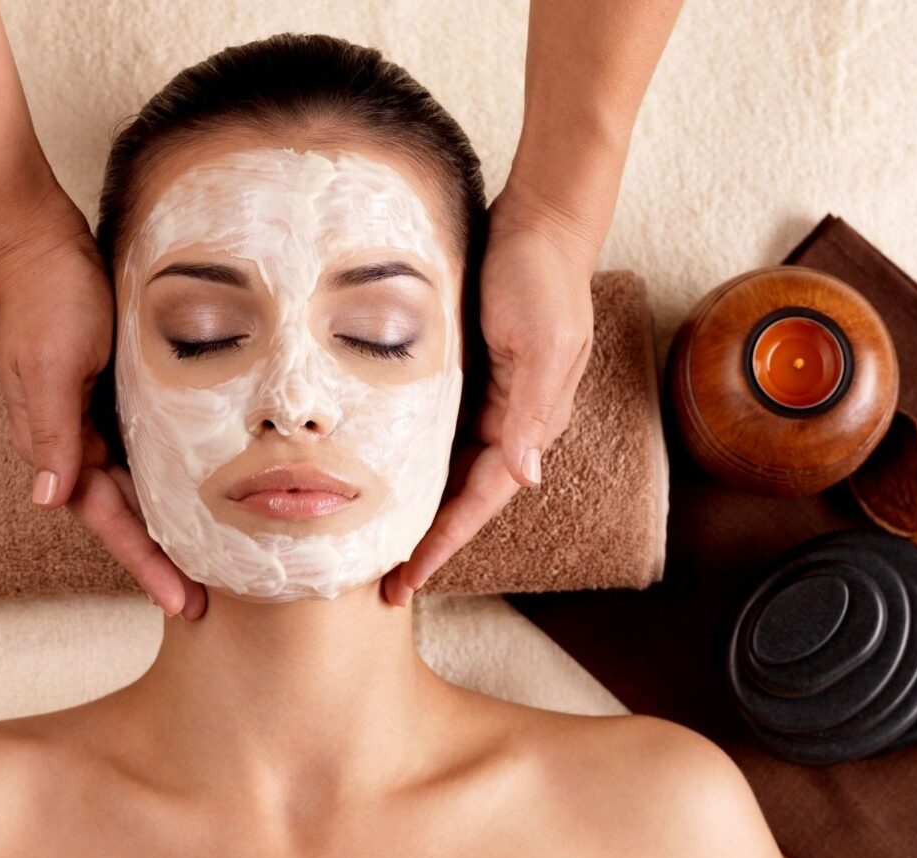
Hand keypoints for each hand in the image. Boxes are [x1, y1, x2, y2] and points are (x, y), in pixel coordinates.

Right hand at [0, 189, 206, 618]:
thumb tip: (46, 500)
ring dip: (169, 525)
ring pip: (138, 488)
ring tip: (210, 562)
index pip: (107, 518)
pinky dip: (170, 479)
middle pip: (125, 515)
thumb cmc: (48, 298)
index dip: (144, 561)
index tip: (179, 601)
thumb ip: (52, 432)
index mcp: (57, 442)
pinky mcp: (117, 395)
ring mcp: (95, 419)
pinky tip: (200, 493)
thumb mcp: (53, 364)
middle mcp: (75, 440)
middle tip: (204, 601)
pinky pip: (146, 451)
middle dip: (161, 559)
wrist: (40, 240)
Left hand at [381, 178, 598, 605]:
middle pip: (461, 495)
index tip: (408, 581)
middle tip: (382, 583)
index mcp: (531, 420)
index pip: (481, 499)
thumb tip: (525, 477)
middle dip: (426, 539)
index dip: (444, 542)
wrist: (540, 216)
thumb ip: (530, 410)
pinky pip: (435, 429)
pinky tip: (378, 473)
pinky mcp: (467, 372)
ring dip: (415, 505)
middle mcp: (510, 419)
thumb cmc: (542, 275)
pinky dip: (408, 458)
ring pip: (445, 468)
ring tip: (373, 542)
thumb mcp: (542, 342)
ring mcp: (489, 397)